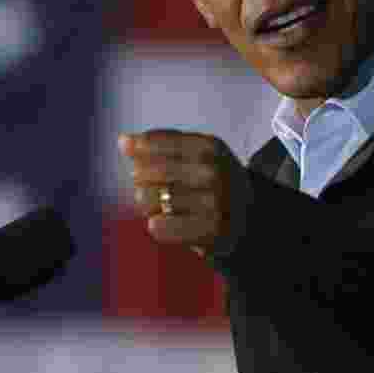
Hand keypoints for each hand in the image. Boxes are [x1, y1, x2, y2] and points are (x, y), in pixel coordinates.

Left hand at [118, 128, 242, 256]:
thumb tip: (123, 141)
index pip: (154, 142)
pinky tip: (166, 223)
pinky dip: (157, 226)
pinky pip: (159, 227)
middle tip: (154, 188)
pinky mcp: (210, 231)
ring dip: (148, 205)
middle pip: (145, 172)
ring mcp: (213, 202)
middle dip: (141, 181)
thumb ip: (161, 145)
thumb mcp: (197, 155)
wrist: (250, 220)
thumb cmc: (214, 184)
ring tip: (164, 207)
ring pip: (148, 200)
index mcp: (209, 146)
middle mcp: (212, 171)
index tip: (131, 151)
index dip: (139, 148)